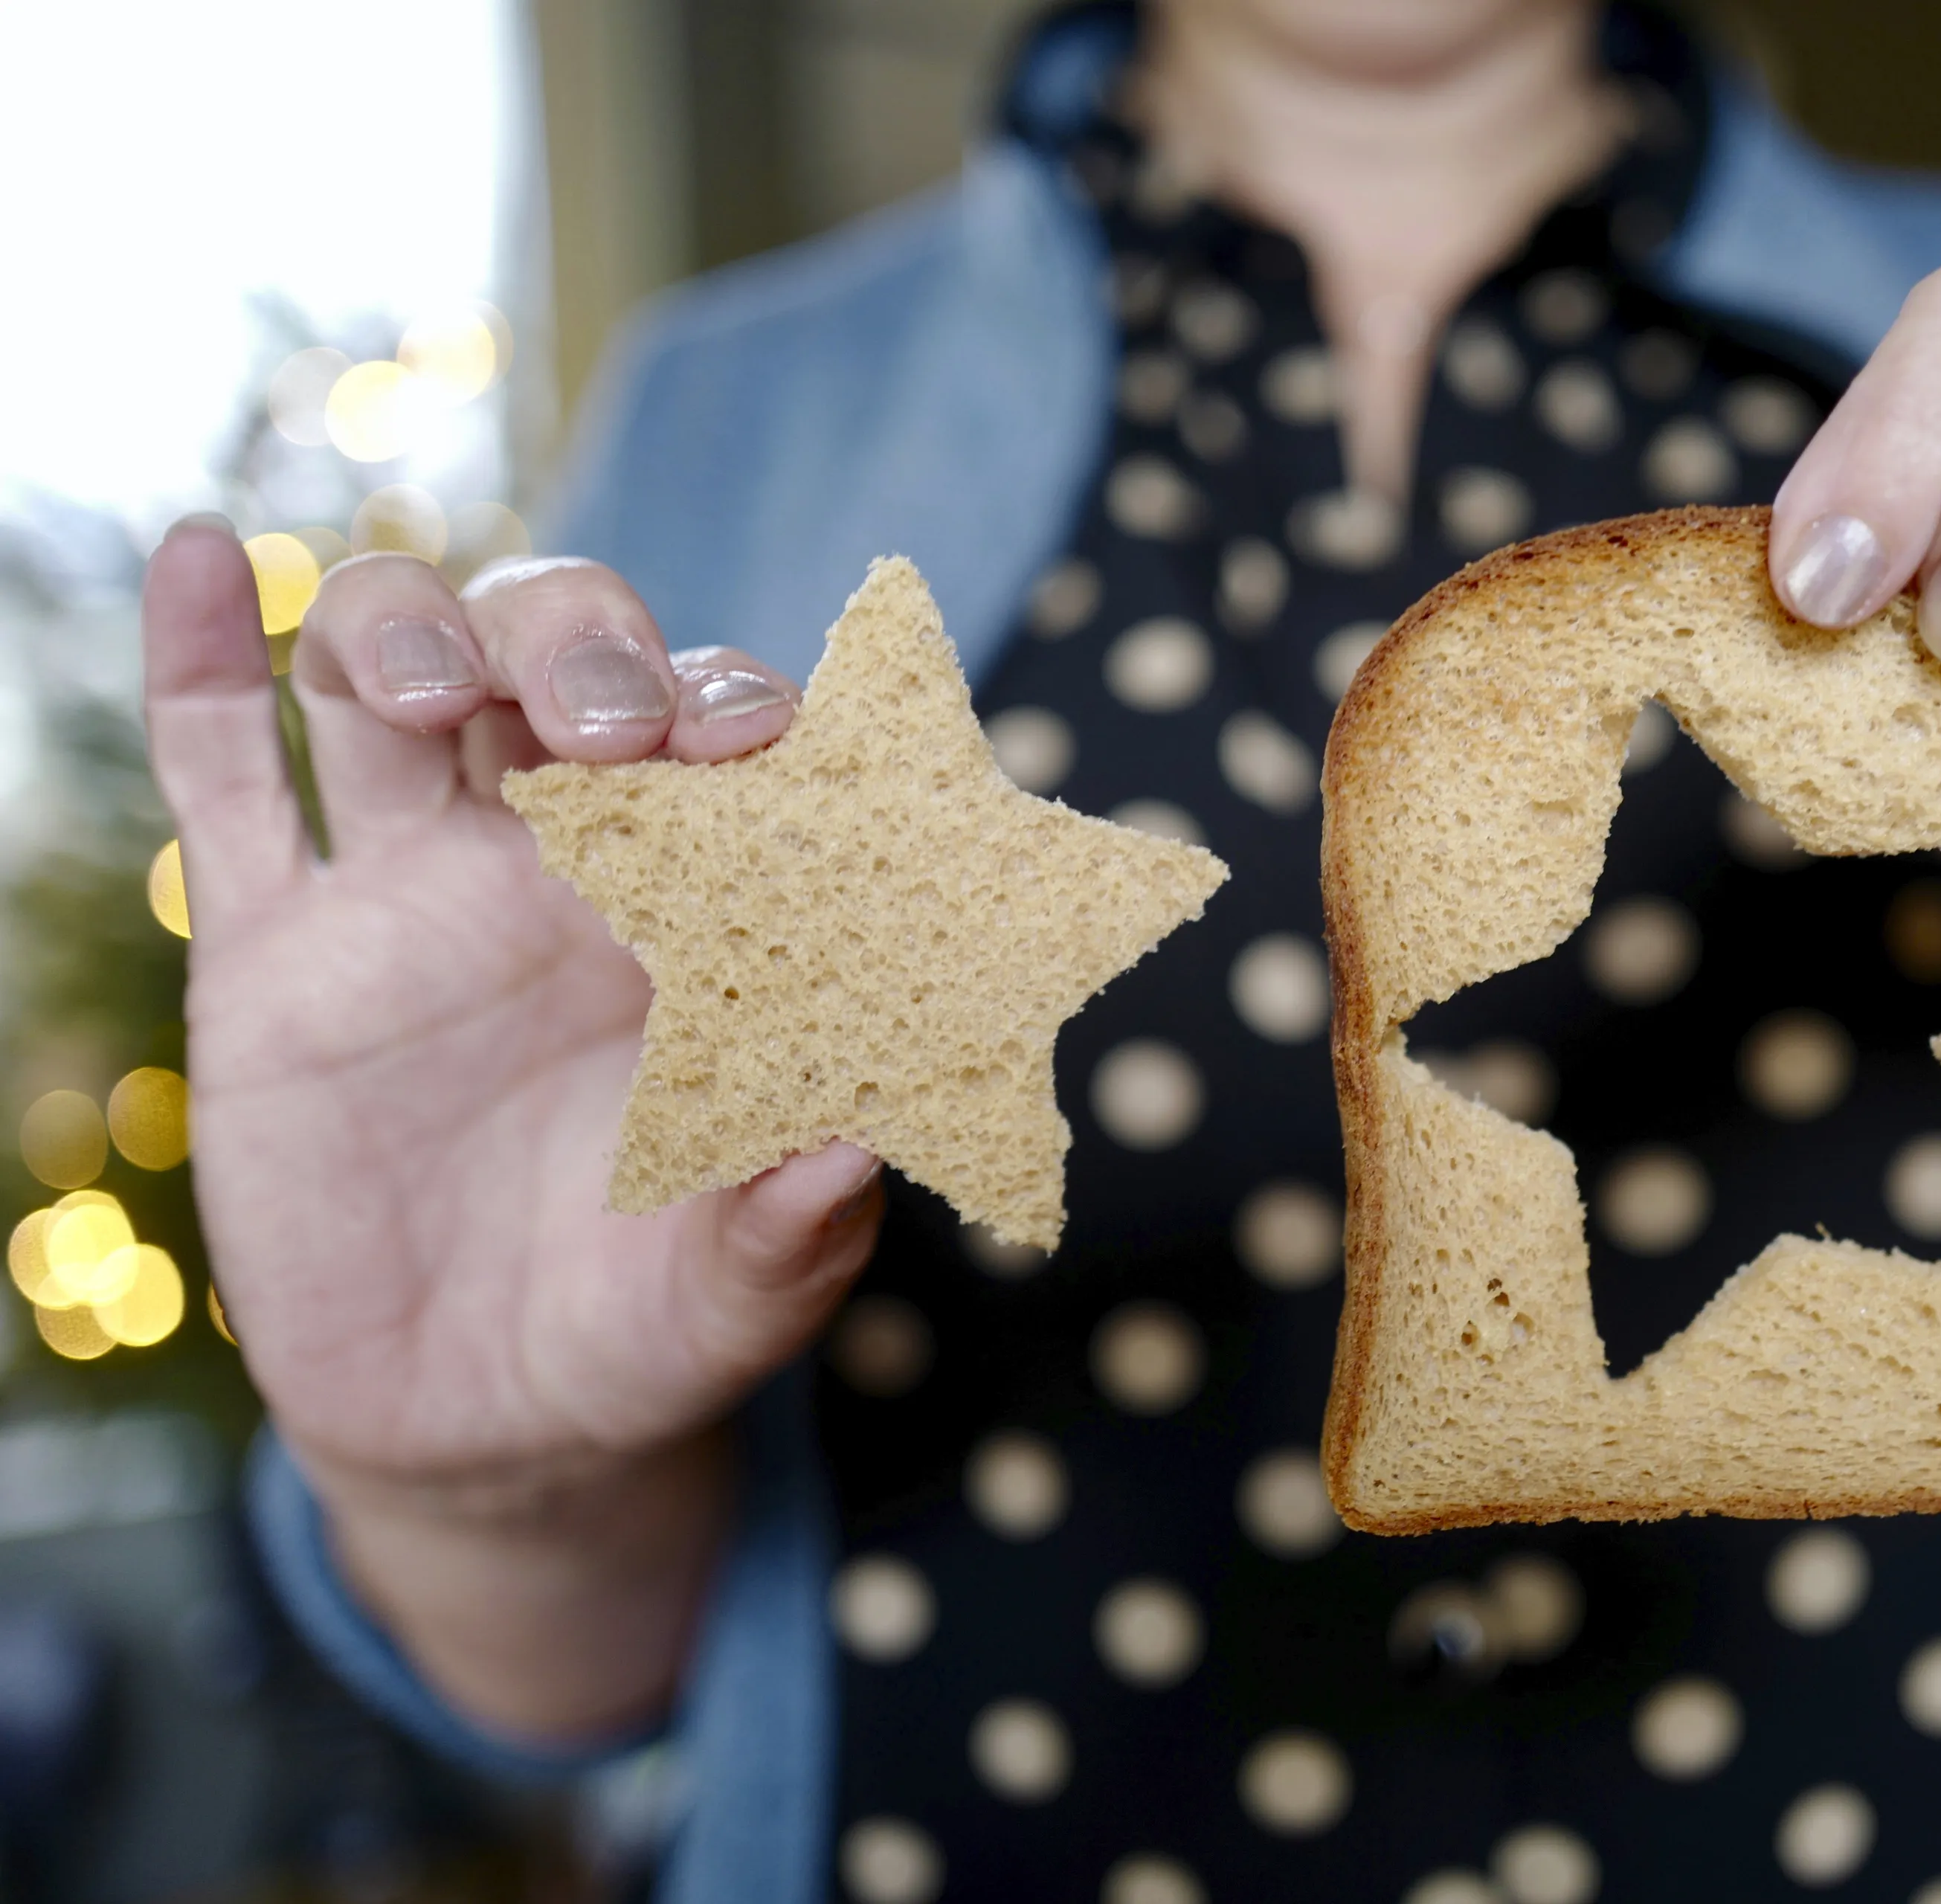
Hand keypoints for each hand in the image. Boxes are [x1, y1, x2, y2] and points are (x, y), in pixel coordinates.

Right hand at [143, 527, 876, 1729]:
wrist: (485, 1424)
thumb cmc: (647, 1332)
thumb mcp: (731, 1305)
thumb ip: (791, 1237)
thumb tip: (854, 1158)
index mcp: (700, 907)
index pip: (729, 746)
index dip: (742, 710)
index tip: (759, 741)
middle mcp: (557, 863)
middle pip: (558, 655)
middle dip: (587, 644)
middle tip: (612, 727)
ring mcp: (403, 892)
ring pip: (388, 671)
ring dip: (414, 626)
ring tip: (433, 689)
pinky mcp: (270, 951)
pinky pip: (220, 773)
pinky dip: (198, 655)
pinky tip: (199, 555)